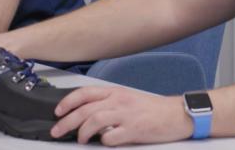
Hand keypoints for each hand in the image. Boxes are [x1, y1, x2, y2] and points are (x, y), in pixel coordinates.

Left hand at [51, 87, 192, 145]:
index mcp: (116, 92)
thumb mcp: (128, 99)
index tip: (57, 112)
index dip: (68, 101)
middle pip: (85, 109)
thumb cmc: (153, 109)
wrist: (177, 114)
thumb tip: (87, 115)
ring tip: (79, 140)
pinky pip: (112, 137)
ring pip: (94, 120)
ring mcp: (127, 115)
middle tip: (57, 131)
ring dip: (82, 132)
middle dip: (66, 121)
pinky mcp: (135, 130)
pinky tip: (104, 143)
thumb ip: (108, 104)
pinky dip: (104, 141)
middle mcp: (119, 101)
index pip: (85, 93)